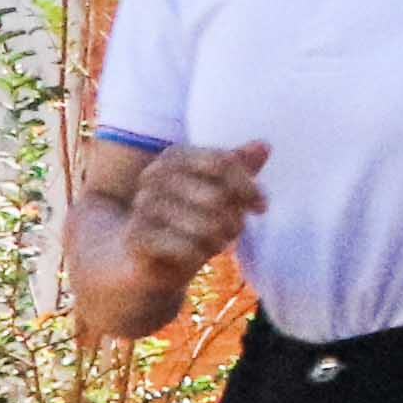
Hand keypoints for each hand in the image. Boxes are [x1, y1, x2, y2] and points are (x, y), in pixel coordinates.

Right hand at [127, 139, 268, 280]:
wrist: (146, 256)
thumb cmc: (189, 217)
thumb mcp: (218, 190)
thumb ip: (239, 167)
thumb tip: (264, 146)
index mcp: (176, 156)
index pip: (222, 163)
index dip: (248, 187)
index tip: (261, 208)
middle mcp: (155, 174)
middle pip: (217, 196)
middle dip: (235, 219)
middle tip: (233, 231)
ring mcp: (143, 205)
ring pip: (205, 225)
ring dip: (220, 239)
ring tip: (216, 243)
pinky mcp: (137, 236)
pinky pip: (186, 248)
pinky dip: (199, 254)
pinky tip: (196, 255)